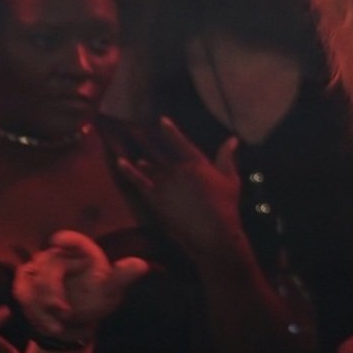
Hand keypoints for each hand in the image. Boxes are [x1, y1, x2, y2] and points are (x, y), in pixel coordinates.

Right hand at [13, 230, 147, 344]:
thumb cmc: (97, 297)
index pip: (73, 240)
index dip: (66, 240)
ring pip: (31, 285)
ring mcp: (39, 269)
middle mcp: (58, 256)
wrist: (77, 319)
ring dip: (42, 309)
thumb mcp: (112, 289)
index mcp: (82, 252)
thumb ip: (122, 276)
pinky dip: (34, 313)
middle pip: (47, 269)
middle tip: (64, 313)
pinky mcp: (26, 283)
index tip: (58, 242)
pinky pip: (23, 295)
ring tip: (57, 326)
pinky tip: (48, 325)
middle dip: (51, 294)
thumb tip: (141, 265)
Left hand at [117, 118, 244, 254]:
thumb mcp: (231, 180)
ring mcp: (164, 183)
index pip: (181, 142)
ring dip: (139, 156)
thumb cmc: (226, 206)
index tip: (160, 120)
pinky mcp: (155, 198)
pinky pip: (139, 181)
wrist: (213, 233)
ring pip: (148, 165)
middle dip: (147, 139)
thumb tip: (233, 139)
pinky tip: (120, 162)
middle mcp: (178, 169)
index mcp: (197, 163)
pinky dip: (129, 171)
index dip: (170, 131)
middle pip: (160, 151)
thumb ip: (227, 157)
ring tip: (129, 145)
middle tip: (133, 127)